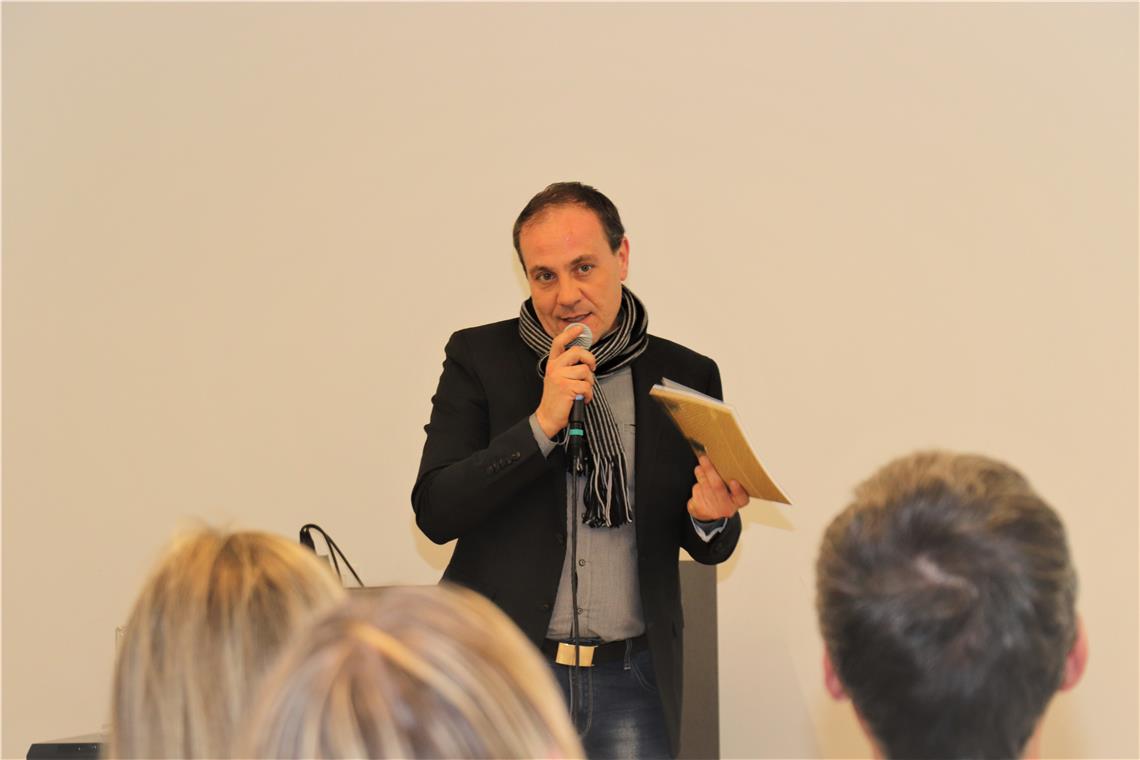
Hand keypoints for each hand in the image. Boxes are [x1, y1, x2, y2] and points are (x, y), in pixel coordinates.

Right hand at [535, 324, 596, 438]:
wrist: (548, 417)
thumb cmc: (557, 399)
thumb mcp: (558, 378)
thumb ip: (567, 367)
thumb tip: (585, 360)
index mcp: (552, 364)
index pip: (559, 343)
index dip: (570, 333)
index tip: (580, 329)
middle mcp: (555, 368)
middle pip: (577, 352)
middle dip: (589, 359)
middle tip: (591, 368)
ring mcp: (560, 377)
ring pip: (585, 371)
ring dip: (589, 383)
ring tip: (582, 391)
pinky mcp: (567, 387)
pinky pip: (587, 386)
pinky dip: (589, 395)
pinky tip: (583, 399)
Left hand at [687, 456, 749, 520]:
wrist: (709, 515)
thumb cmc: (723, 498)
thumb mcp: (734, 492)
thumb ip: (733, 480)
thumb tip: (724, 458)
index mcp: (738, 502)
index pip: (741, 498)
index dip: (738, 490)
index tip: (733, 481)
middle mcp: (726, 507)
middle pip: (718, 488)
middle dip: (710, 471)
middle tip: (704, 458)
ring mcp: (712, 509)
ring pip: (704, 487)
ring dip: (701, 474)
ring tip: (700, 467)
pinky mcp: (699, 508)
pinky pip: (696, 491)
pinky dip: (697, 484)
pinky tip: (700, 482)